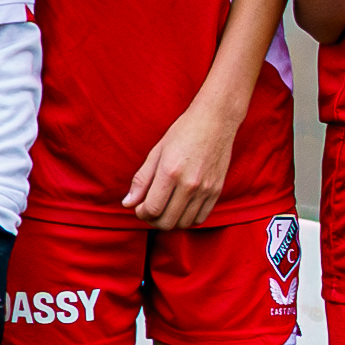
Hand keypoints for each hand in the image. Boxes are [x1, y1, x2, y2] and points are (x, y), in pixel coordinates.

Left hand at [122, 91, 243, 229]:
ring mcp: (205, 189)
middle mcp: (189, 184)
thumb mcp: (157, 152)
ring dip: (170, 222)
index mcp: (170, 172)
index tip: (139, 206)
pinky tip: (181, 208)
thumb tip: (128, 203)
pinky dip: (187, 219)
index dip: (141, 213)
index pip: (152, 209)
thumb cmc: (184, 132)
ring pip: (183, 223)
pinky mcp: (216, 191)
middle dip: (152, 220)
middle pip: (166, 221)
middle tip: (149, 210)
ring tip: (165, 209)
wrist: (216, 121)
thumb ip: (141, 180)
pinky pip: (200, 218)